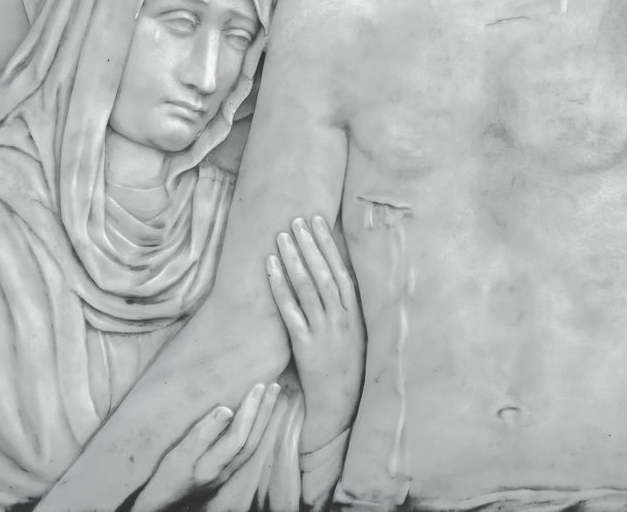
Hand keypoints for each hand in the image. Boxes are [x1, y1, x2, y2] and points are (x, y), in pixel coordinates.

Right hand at [131, 382, 279, 511]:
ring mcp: (229, 471)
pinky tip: (261, 418)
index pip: (239, 435)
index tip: (257, 387)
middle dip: (264, 411)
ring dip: (264, 419)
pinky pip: (250, 446)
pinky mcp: (227, 469)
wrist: (163, 501)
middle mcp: (227, 469)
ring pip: (254, 443)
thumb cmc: (166, 475)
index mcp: (214, 465)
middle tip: (274, 386)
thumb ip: (202, 433)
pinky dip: (258, 429)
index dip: (250, 411)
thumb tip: (226, 410)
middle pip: (252, 438)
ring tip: (272, 397)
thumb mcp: (179, 454)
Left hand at [267, 215, 365, 453]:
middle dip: (309, 244)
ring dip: (293, 259)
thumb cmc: (347, 367)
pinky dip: (280, 288)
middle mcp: (342, 318)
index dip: (328, 244)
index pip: (341, 270)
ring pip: (308, 287)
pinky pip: (291, 311)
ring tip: (281, 237)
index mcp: (356, 313)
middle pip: (324, 273)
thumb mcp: (356, 333)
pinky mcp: (306, 346)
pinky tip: (270, 269)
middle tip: (296, 220)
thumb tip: (335, 274)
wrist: (340, 406)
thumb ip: (347, 306)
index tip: (317, 221)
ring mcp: (324, 331)